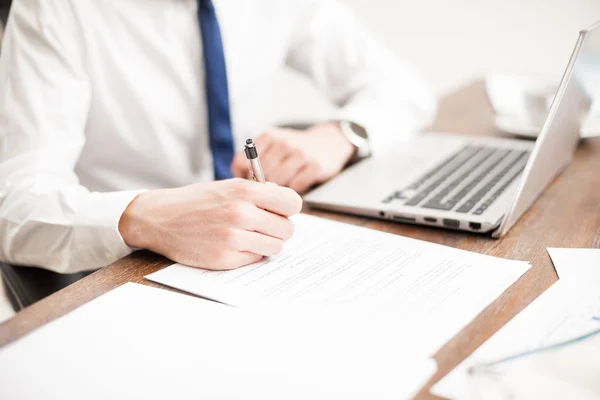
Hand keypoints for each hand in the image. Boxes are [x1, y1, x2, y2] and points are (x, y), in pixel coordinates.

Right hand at [118, 179, 301, 269]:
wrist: (160, 218)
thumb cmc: (197, 201)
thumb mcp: (228, 186)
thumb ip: (259, 192)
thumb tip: (286, 202)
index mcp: (245, 190)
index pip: (292, 203)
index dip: (288, 208)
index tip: (280, 211)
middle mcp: (242, 213)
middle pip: (287, 228)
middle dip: (278, 228)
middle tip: (262, 226)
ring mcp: (233, 237)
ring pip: (276, 246)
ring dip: (267, 243)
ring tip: (249, 236)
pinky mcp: (225, 258)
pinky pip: (256, 259)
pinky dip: (249, 254)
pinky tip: (233, 245)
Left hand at [231, 123, 354, 192]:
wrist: (329, 143)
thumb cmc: (294, 151)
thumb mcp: (273, 146)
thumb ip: (253, 159)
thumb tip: (235, 182)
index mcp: (269, 135)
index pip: (243, 160)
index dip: (242, 176)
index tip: (248, 184)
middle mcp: (284, 142)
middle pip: (261, 175)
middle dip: (262, 187)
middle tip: (267, 192)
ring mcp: (300, 152)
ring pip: (278, 182)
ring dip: (279, 190)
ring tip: (283, 188)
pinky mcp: (315, 165)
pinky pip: (297, 186)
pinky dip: (295, 189)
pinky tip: (298, 184)